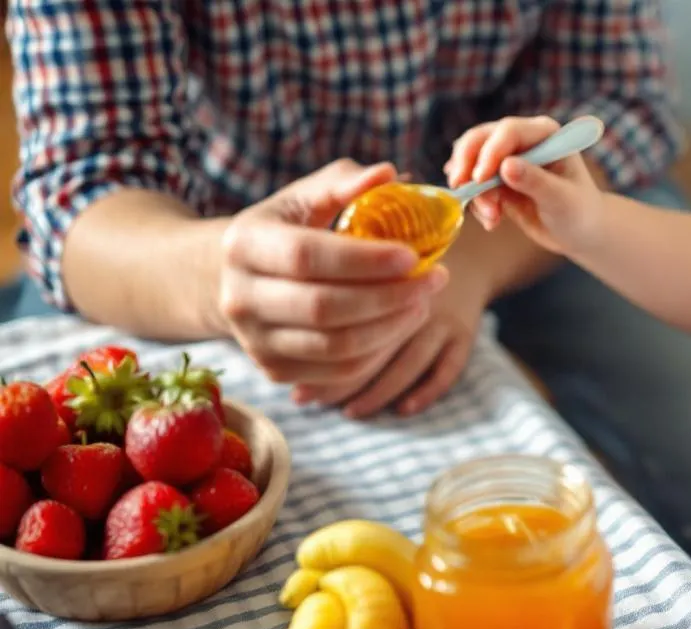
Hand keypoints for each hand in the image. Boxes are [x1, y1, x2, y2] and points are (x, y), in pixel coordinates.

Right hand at [216, 160, 448, 385]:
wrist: (239, 278)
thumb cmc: (288, 229)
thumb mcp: (306, 198)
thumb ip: (344, 183)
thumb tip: (388, 175)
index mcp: (244, 244)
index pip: (306, 257)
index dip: (364, 260)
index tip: (413, 256)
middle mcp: (239, 297)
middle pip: (323, 308)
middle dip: (389, 296)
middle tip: (434, 279)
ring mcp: (254, 340)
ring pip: (336, 347)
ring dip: (392, 328)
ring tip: (423, 302)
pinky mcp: (274, 370)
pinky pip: (339, 373)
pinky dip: (379, 353)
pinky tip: (401, 325)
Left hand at [292, 251, 493, 417]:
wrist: (468, 251)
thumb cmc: (403, 253)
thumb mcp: (370, 248)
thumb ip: (334, 266)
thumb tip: (287, 318)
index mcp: (385, 274)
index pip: (344, 313)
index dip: (316, 351)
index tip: (295, 374)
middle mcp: (413, 296)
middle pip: (373, 344)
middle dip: (339, 379)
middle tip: (309, 400)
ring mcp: (442, 316)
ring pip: (406, 363)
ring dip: (377, 392)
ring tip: (350, 411)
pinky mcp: (464, 332)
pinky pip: (446, 370)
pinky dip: (425, 393)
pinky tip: (403, 409)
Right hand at [444, 115, 604, 255]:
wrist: (580, 233)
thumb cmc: (580, 212)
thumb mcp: (561, 199)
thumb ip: (535, 182)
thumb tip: (506, 166)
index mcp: (544, 133)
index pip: (508, 131)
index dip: (490, 151)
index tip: (479, 178)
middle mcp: (522, 140)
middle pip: (481, 139)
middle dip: (468, 165)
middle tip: (461, 190)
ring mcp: (506, 159)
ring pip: (472, 164)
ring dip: (475, 192)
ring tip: (492, 218)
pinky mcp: (497, 181)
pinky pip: (475, 187)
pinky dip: (477, 204)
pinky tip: (492, 222)